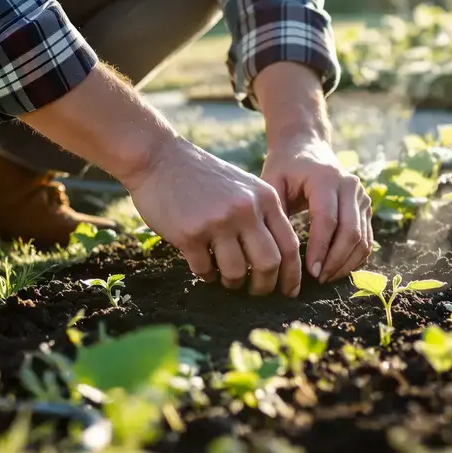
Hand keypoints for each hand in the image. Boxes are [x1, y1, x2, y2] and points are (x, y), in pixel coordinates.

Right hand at [124, 137, 301, 296]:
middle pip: (269, 263)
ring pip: (236, 272)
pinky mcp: (190, 234)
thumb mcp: (243, 187)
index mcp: (265, 198)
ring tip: (226, 279)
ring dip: (232, 283)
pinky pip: (205, 270)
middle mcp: (245, 209)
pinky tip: (204, 268)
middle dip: (264, 287)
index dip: (292, 275)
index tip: (289, 292)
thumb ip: (262, 215)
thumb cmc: (203, 177)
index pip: (290, 245)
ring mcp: (218, 222)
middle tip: (255, 292)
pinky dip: (206, 275)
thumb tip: (277, 261)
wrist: (159, 159)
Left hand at [260, 136, 372, 283]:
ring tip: (326, 277)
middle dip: (335, 260)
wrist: (306, 147)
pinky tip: (338, 269)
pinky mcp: (366, 206)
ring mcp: (362, 196)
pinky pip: (367, 238)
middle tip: (318, 279)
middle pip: (351, 232)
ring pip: (363, 238)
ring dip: (346, 263)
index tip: (309, 272)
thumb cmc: (284, 167)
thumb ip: (276, 212)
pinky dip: (355, 257)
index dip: (320, 248)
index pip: (328, 220)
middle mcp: (350, 186)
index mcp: (326, 177)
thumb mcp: (273, 183)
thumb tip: (278, 251)